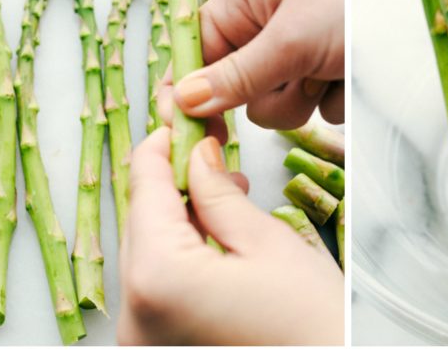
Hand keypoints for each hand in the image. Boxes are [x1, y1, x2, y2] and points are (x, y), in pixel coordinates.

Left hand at [117, 131, 343, 344]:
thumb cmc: (314, 328)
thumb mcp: (269, 244)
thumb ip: (219, 194)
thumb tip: (196, 154)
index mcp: (158, 278)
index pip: (143, 188)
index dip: (162, 145)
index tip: (179, 118)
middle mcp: (134, 315)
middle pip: (140, 221)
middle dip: (173, 181)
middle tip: (208, 147)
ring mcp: (140, 339)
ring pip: (146, 253)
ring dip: (179, 218)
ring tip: (225, 192)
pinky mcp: (155, 350)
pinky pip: (155, 288)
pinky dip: (179, 257)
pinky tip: (215, 238)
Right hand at [167, 0, 344, 129]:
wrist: (430, 14)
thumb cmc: (359, 3)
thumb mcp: (292, 38)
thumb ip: (239, 75)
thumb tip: (184, 99)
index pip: (196, 48)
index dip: (186, 87)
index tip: (182, 125)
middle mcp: (268, 25)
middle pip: (237, 87)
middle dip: (267, 95)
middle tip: (299, 80)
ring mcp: (300, 52)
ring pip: (276, 105)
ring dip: (304, 102)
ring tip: (333, 73)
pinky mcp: (329, 74)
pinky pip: (314, 109)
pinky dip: (334, 101)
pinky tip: (353, 78)